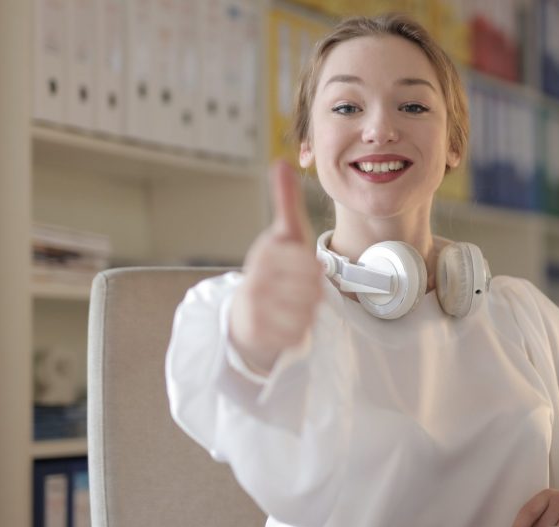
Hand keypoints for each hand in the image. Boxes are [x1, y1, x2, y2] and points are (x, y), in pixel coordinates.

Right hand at [228, 161, 322, 374]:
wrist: (245, 314)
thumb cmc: (274, 269)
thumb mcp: (284, 233)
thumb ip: (286, 201)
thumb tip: (281, 161)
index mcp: (265, 253)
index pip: (309, 264)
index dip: (313, 270)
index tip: (304, 270)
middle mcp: (254, 280)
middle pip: (311, 289)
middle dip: (312, 292)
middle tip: (301, 291)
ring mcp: (253, 308)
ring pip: (306, 312)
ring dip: (307, 312)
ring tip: (294, 306)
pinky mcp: (257, 333)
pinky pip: (297, 333)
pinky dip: (299, 330)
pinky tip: (288, 322)